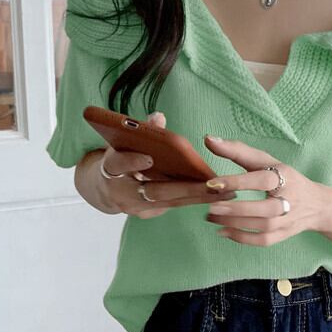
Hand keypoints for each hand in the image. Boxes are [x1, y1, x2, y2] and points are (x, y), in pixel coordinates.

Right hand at [97, 112, 234, 218]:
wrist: (107, 187)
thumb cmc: (120, 157)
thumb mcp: (124, 141)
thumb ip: (142, 131)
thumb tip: (159, 117)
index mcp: (109, 168)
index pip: (118, 164)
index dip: (133, 161)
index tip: (149, 157)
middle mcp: (120, 192)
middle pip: (155, 190)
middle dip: (185, 187)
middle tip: (210, 183)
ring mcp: (134, 207)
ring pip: (169, 201)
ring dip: (198, 196)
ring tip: (224, 190)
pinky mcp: (147, 213)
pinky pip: (173, 206)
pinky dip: (195, 200)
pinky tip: (217, 195)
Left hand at [201, 135, 331, 245]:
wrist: (316, 204)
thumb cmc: (285, 177)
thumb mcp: (266, 161)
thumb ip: (237, 150)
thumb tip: (208, 139)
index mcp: (285, 176)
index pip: (262, 180)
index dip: (238, 182)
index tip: (213, 183)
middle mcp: (289, 199)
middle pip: (264, 208)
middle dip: (236, 209)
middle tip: (211, 207)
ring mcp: (288, 219)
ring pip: (262, 226)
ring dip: (234, 223)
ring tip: (211, 217)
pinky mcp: (284, 234)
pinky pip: (263, 241)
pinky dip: (242, 238)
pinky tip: (223, 231)